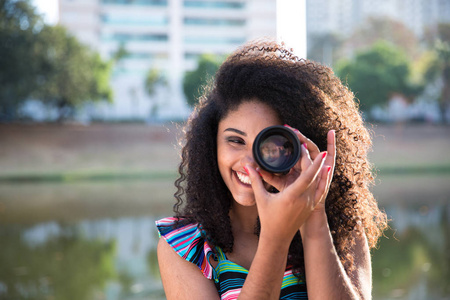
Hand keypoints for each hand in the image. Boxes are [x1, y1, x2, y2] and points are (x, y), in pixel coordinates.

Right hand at [244, 128, 333, 244]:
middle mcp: (304, 200)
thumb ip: (255, 180)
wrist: (277, 237)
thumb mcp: (261, 198)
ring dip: (318, 168)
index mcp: (292, 196)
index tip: (319, 151)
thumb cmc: (267, 218)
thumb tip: (247, 165)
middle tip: (306, 147)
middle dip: (312, 160)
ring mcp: (309, 204)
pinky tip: (325, 170)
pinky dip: (323, 179)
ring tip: (317, 155)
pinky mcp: (311, 206)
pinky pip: (320, 190)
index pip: (307, 176)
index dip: (314, 162)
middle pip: (313, 176)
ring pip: (318, 182)